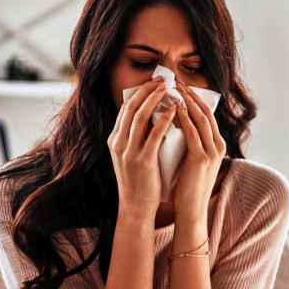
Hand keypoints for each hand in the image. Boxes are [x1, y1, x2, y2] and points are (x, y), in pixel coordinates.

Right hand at [107, 76, 176, 218]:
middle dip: (147, 90)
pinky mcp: (142, 161)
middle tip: (162, 80)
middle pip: (131, 107)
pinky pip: (153, 135)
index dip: (139, 93)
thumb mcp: (131, 156)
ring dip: (155, 99)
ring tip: (169, 89)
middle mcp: (118, 143)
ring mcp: (128, 151)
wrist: (135, 207)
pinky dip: (164, 119)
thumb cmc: (138, 182)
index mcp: (114, 140)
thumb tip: (152, 118)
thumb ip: (137, 138)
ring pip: (140, 117)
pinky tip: (174, 110)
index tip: (153, 83)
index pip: (125, 109)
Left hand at [171, 79, 225, 221]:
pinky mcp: (201, 159)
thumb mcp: (192, 161)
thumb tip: (175, 126)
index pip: (207, 115)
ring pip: (200, 118)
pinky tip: (173, 107)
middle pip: (206, 112)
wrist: (191, 210)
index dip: (194, 99)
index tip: (180, 86)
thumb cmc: (186, 187)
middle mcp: (218, 146)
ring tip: (173, 88)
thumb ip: (190, 144)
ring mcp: (212, 152)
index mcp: (217, 146)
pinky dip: (183, 117)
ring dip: (186, 101)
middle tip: (176, 80)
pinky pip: (192, 132)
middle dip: (190, 94)